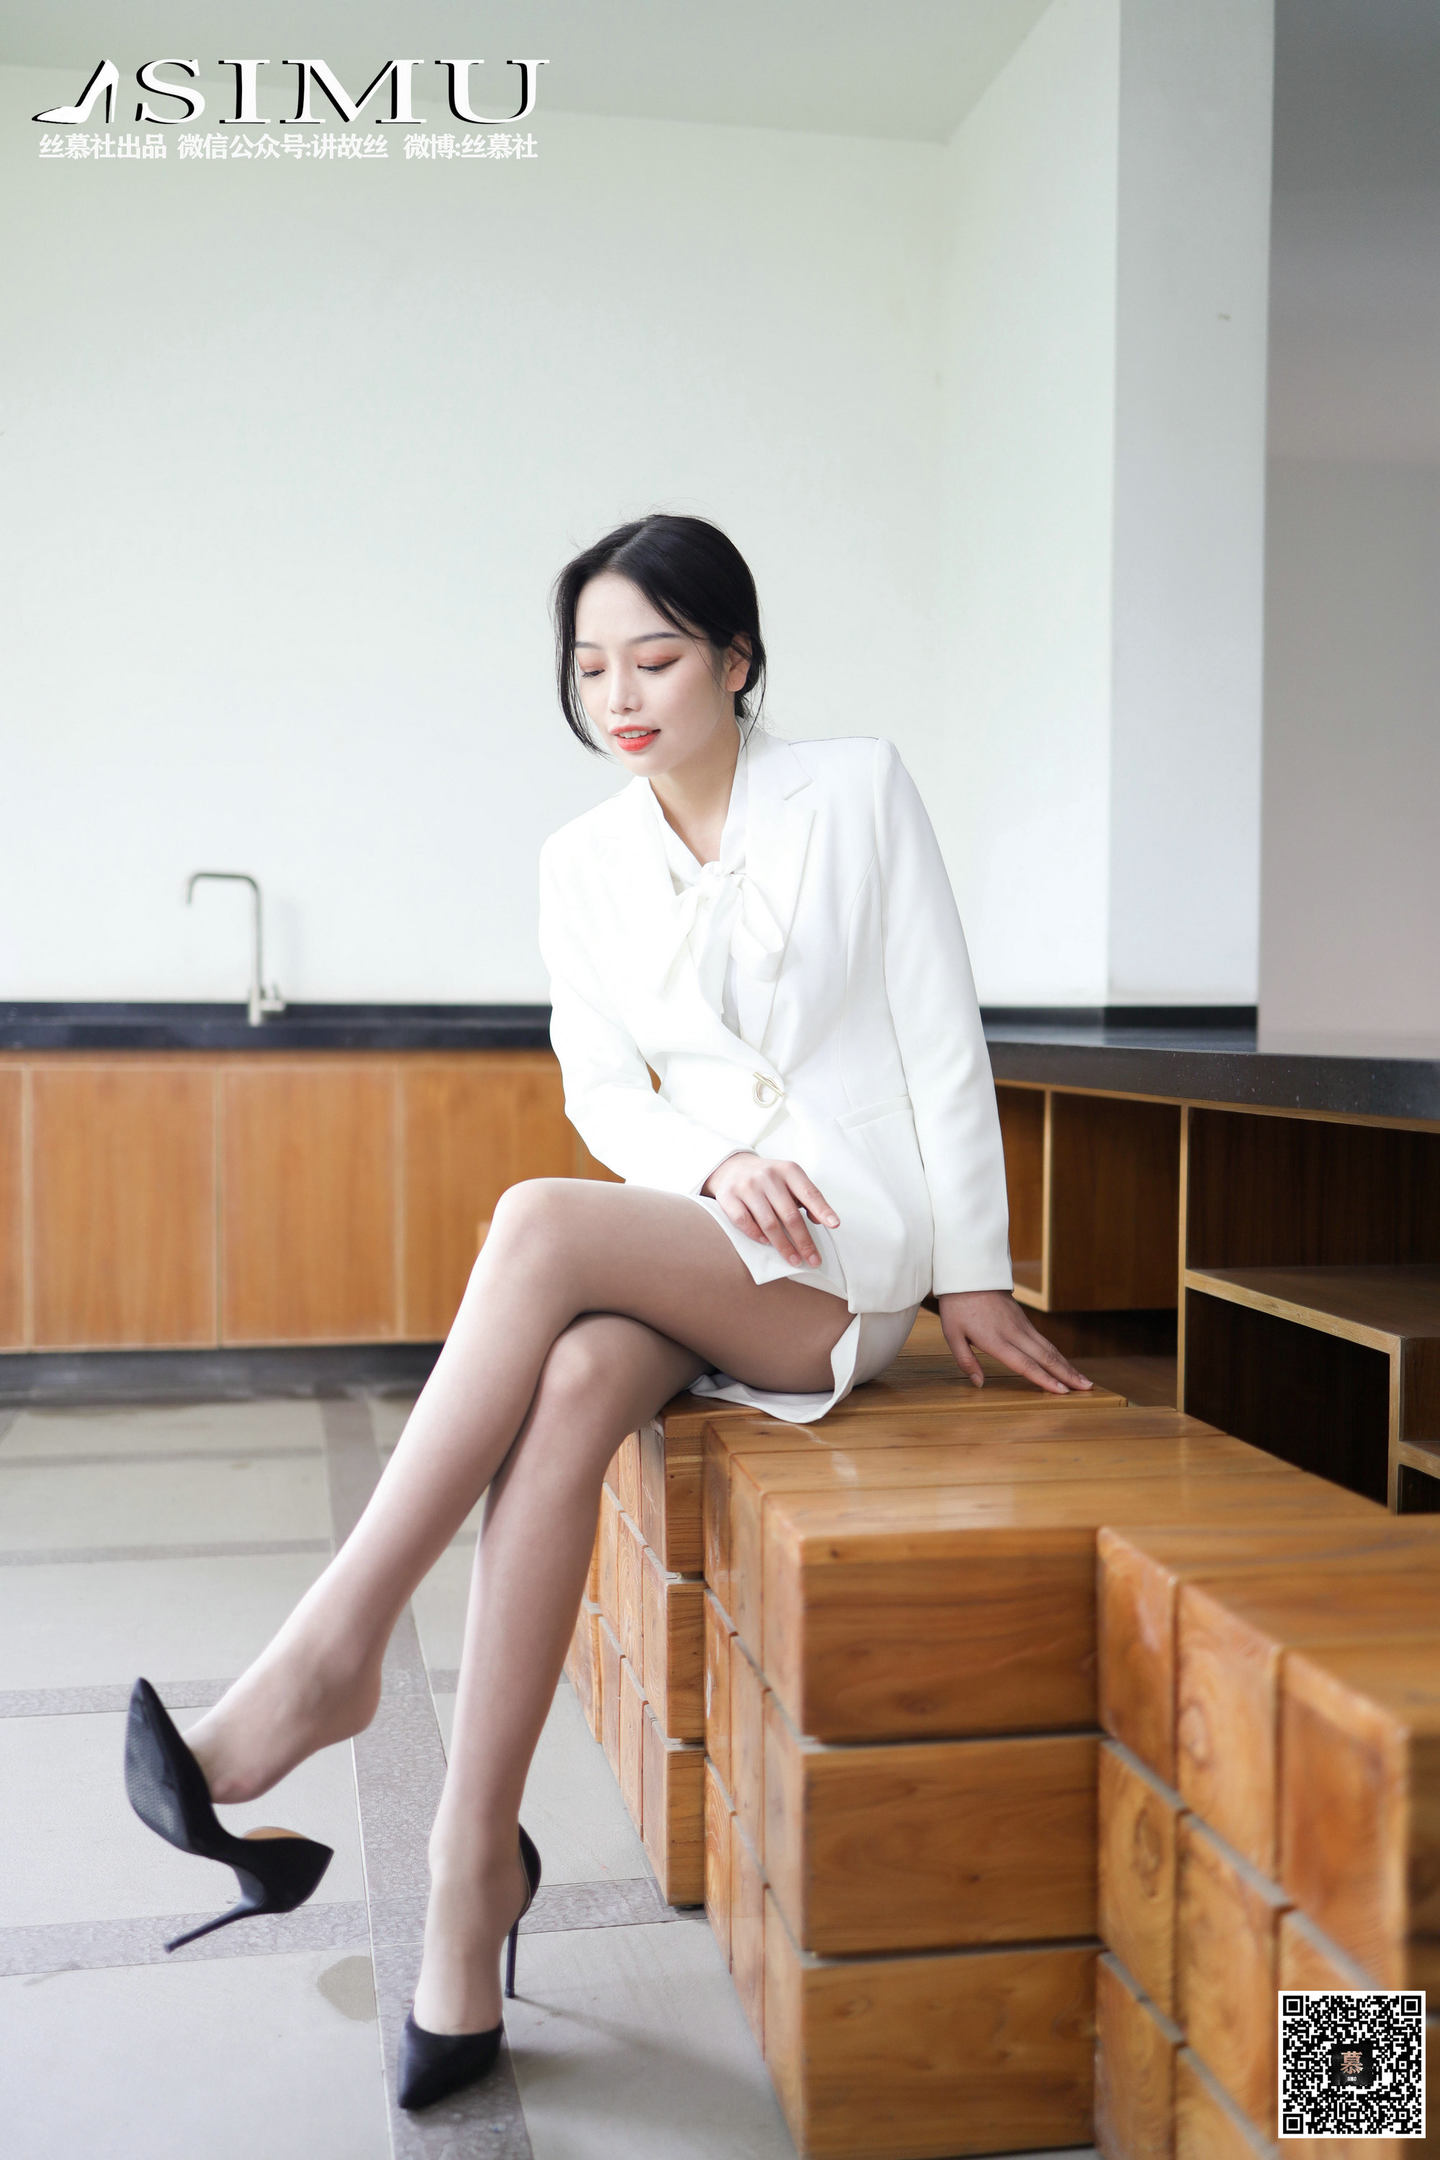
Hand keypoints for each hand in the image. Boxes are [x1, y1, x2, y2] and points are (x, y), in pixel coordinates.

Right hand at [701, 1152, 840, 1267]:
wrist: (731, 1167)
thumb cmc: (768, 1179)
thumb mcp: (789, 1179)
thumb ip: (805, 1196)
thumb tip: (820, 1220)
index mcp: (788, 1170)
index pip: (808, 1192)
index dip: (822, 1209)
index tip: (834, 1225)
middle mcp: (768, 1176)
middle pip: (789, 1215)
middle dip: (804, 1241)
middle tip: (813, 1259)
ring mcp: (747, 1186)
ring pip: (768, 1223)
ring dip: (783, 1246)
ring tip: (794, 1260)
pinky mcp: (728, 1196)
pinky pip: (743, 1221)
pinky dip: (756, 1235)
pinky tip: (766, 1243)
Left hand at [937, 1289, 1093, 1394]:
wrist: (969, 1272)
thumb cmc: (957, 1305)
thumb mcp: (952, 1334)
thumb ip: (966, 1360)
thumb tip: (979, 1384)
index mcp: (995, 1339)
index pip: (1024, 1364)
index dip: (1044, 1379)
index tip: (1062, 1392)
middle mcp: (1014, 1332)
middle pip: (1045, 1357)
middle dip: (1067, 1375)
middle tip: (1086, 1389)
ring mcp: (1022, 1325)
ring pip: (1049, 1348)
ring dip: (1068, 1365)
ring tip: (1084, 1381)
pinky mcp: (1024, 1320)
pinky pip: (1044, 1341)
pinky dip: (1058, 1355)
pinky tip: (1065, 1365)